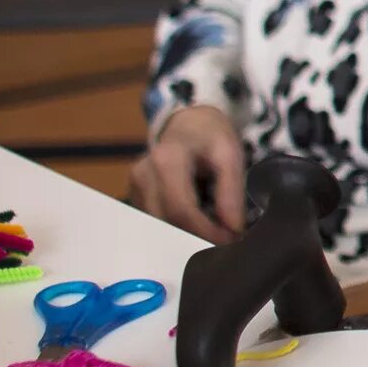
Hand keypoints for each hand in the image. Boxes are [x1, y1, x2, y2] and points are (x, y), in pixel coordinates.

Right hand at [128, 104, 245, 244]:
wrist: (188, 122)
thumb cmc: (210, 135)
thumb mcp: (229, 155)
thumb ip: (231, 191)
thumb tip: (232, 229)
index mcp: (166, 161)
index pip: (181, 210)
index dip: (205, 232)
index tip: (228, 242)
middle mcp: (143, 174)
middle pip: (165, 221)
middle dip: (195, 237)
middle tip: (222, 244)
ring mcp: (135, 185)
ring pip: (158, 225)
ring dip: (185, 235)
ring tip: (212, 233)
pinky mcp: (135, 194)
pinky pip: (154, 220)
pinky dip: (176, 227)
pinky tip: (196, 223)